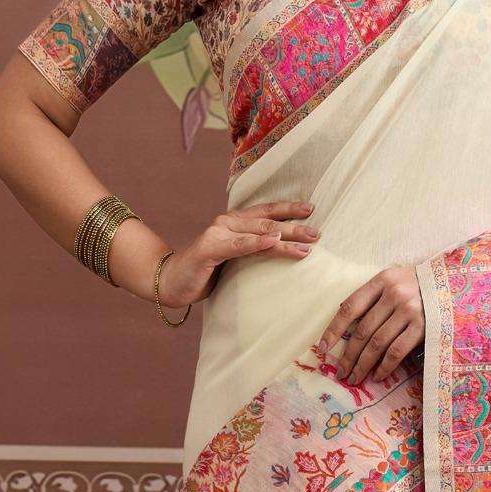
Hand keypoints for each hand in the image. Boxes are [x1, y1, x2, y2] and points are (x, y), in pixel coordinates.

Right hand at [156, 201, 318, 308]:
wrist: (173, 282)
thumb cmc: (207, 272)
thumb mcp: (236, 260)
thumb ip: (254, 251)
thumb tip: (284, 251)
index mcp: (235, 222)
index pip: (266, 212)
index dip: (288, 209)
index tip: (312, 210)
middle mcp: (227, 222)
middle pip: (267, 220)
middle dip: (294, 225)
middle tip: (317, 233)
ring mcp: (218, 233)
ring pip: (258, 231)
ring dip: (284, 236)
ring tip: (306, 242)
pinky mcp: (209, 248)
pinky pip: (239, 245)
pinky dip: (257, 242)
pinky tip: (274, 241)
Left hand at [318, 262, 423, 383]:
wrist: (455, 285)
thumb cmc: (420, 284)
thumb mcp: (395, 279)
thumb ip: (373, 295)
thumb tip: (344, 317)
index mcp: (382, 280)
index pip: (350, 307)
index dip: (334, 329)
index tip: (323, 348)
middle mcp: (394, 294)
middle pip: (362, 331)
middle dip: (348, 356)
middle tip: (340, 373)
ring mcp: (410, 311)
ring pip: (377, 344)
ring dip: (363, 365)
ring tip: (354, 378)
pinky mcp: (423, 327)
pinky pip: (397, 351)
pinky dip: (385, 366)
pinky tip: (377, 376)